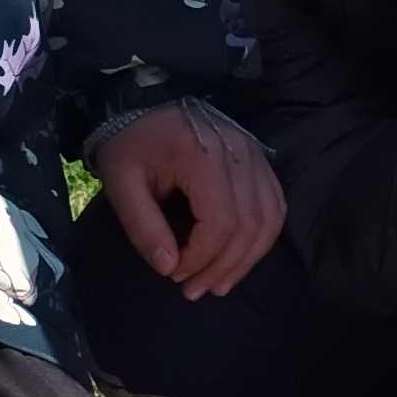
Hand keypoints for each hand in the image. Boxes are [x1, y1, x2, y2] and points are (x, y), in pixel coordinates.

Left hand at [96, 99, 285, 298]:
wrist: (144, 105)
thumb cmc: (130, 146)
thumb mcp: (121, 184)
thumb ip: (143, 226)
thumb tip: (168, 267)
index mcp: (202, 155)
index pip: (220, 221)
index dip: (201, 258)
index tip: (174, 274)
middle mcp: (238, 152)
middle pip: (249, 224)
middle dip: (224, 267)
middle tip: (196, 290)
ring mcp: (254, 153)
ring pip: (269, 218)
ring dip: (247, 258)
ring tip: (220, 283)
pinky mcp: (259, 159)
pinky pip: (275, 205)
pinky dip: (262, 236)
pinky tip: (240, 256)